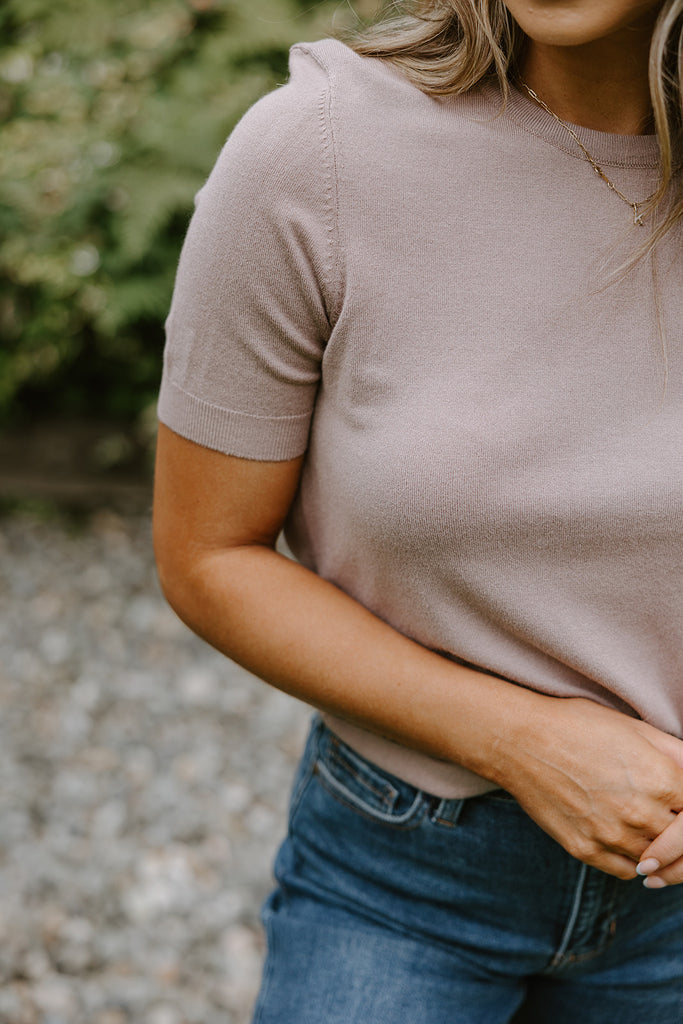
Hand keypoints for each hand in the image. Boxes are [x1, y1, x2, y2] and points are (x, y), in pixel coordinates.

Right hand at [499, 697, 682, 880]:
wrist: (520, 740)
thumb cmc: (577, 725)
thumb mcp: (634, 728)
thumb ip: (676, 754)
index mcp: (661, 779)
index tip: (678, 805)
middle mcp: (641, 813)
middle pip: (680, 840)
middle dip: (676, 830)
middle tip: (666, 821)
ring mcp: (612, 835)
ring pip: (656, 860)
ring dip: (656, 848)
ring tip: (643, 826)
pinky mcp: (585, 850)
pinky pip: (627, 871)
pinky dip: (633, 862)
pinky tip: (625, 840)